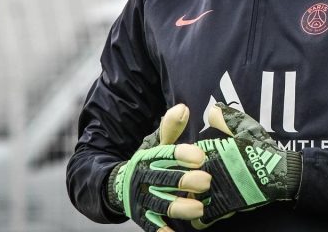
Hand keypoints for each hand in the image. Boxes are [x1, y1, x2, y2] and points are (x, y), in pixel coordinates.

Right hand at [108, 104, 210, 231]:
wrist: (121, 186)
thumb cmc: (150, 163)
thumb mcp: (157, 144)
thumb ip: (171, 128)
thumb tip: (184, 107)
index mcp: (149, 157)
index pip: (167, 154)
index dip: (183, 155)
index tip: (200, 156)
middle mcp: (144, 177)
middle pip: (165, 179)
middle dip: (184, 180)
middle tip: (207, 181)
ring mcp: (142, 198)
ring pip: (161, 203)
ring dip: (179, 207)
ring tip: (199, 208)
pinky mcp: (141, 216)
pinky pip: (151, 225)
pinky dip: (161, 231)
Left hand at [191, 103, 301, 227]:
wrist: (282, 172)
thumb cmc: (263, 149)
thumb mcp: (246, 128)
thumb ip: (226, 119)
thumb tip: (211, 109)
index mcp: (215, 150)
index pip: (186, 154)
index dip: (182, 160)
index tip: (183, 163)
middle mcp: (214, 169)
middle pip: (185, 177)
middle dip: (182, 180)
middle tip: (181, 183)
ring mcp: (219, 188)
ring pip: (192, 197)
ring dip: (188, 199)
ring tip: (188, 200)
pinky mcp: (227, 205)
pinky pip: (205, 215)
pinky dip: (201, 217)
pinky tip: (200, 216)